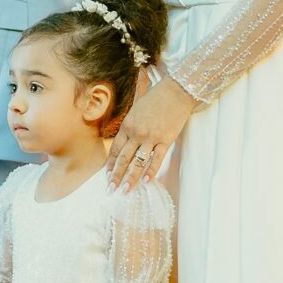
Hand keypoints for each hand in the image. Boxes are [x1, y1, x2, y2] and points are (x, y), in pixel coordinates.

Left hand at [106, 76, 195, 190]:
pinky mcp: (165, 140)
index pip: (116, 149)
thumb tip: (127, 141)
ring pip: (138, 162)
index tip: (107, 176)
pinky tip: (146, 182)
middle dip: (116, 176)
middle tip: (111, 189)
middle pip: (123, 159)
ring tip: (126, 191)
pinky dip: (151, 171)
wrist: (176, 90)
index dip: (111, 164)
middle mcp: (136, 133)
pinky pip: (156, 159)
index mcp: (127, 125)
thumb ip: (131, 126)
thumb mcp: (137, 110)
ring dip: (131, 178)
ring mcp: (151, 137)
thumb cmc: (156, 98)